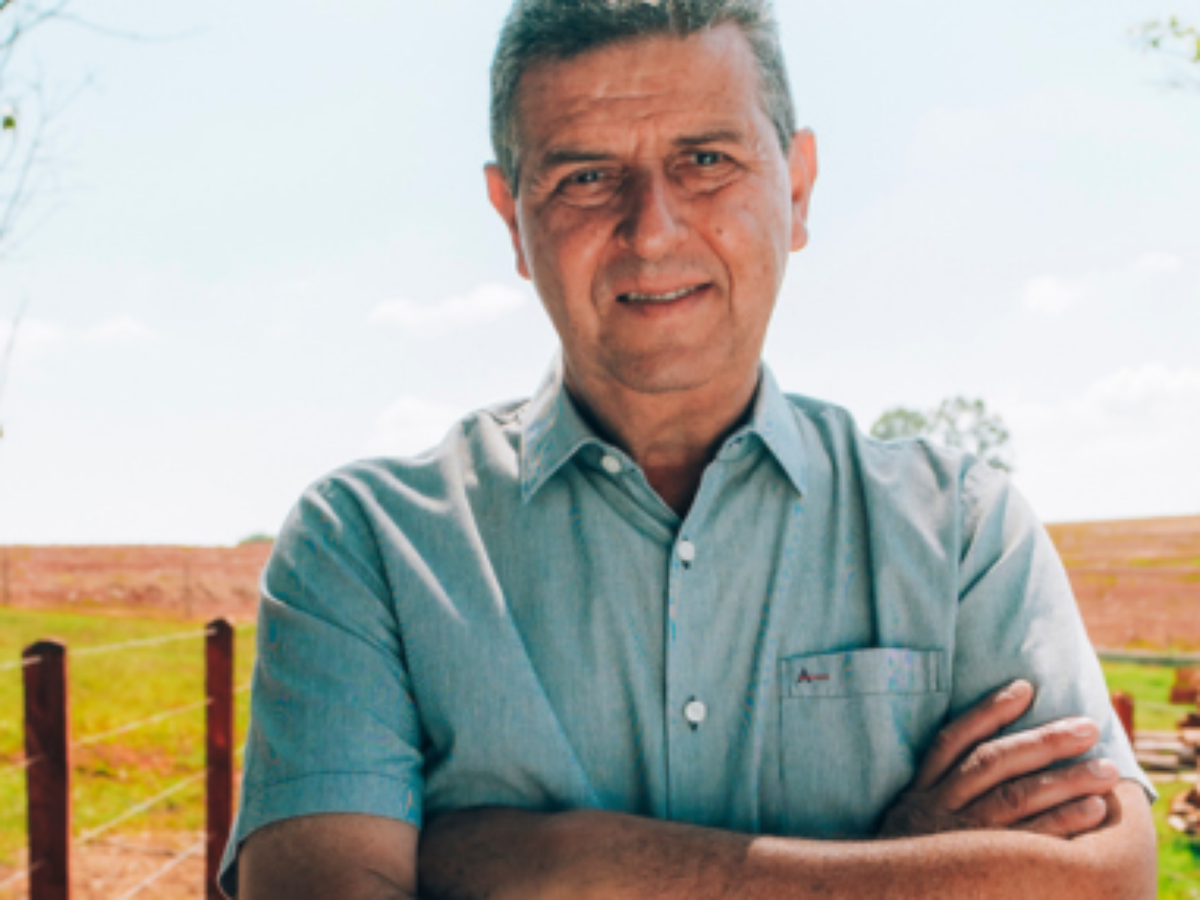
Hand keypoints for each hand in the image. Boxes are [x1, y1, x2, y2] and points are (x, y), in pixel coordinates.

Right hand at [878, 680, 1119, 838]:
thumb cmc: (910, 861)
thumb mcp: (909, 820)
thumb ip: (937, 790)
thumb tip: (985, 749)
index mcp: (920, 793)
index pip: (952, 741)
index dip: (987, 712)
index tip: (1024, 689)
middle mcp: (938, 810)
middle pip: (993, 764)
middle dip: (1042, 742)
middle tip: (1086, 727)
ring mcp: (962, 842)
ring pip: (1014, 800)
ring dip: (1064, 780)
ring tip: (1105, 769)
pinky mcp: (983, 871)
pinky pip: (1029, 845)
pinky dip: (1063, 824)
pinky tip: (1093, 810)